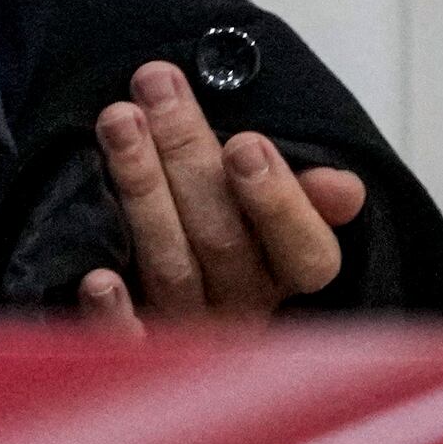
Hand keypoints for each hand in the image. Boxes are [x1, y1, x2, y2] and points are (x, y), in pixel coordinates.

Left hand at [69, 57, 370, 328]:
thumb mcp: (269, 210)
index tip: (246, 142)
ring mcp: (188, 338)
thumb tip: (344, 187)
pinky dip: (114, 314)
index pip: (306, 255)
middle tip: (157, 86)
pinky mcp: (133, 357)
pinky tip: (97, 278)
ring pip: (172, 268)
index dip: (279, 203)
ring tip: (118, 119)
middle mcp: (242, 311)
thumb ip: (304, 199)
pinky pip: (125, 346)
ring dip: (143, 189)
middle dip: (187, 154)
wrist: (168, 329)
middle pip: (223, 242)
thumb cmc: (221, 228)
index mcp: (285, 278)